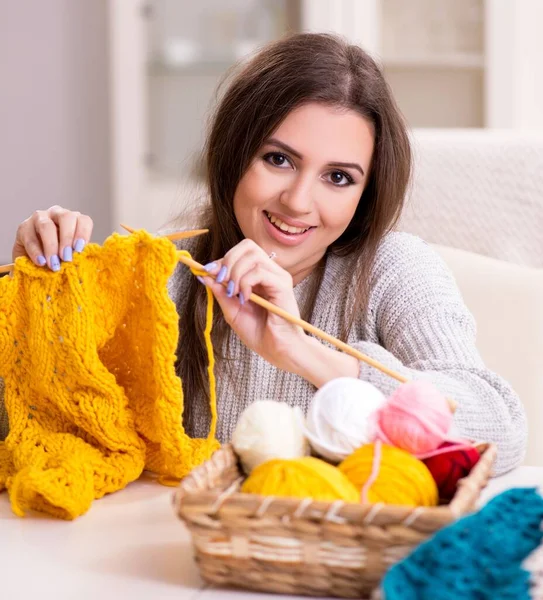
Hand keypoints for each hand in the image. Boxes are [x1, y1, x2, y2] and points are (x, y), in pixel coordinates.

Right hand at [13, 205, 93, 270]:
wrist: (35, 262)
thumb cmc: (58, 257)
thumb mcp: (71, 255)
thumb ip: (77, 255)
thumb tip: (83, 262)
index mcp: (74, 220)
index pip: (83, 220)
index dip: (83, 233)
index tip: (79, 250)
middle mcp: (58, 214)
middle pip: (66, 217)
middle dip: (67, 238)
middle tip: (67, 258)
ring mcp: (39, 218)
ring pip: (46, 226)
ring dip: (51, 246)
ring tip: (54, 263)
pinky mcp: (23, 227)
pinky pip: (30, 237)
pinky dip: (36, 252)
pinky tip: (41, 262)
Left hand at [198, 239, 306, 372]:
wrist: (278, 351)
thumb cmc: (259, 333)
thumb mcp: (232, 311)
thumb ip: (220, 292)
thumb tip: (204, 275)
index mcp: (259, 275)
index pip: (240, 252)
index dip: (222, 259)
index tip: (207, 272)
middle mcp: (271, 272)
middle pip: (247, 246)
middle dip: (228, 261)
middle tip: (222, 281)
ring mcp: (278, 277)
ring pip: (252, 256)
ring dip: (235, 274)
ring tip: (234, 294)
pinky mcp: (283, 285)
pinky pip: (259, 271)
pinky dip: (246, 283)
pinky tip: (245, 298)